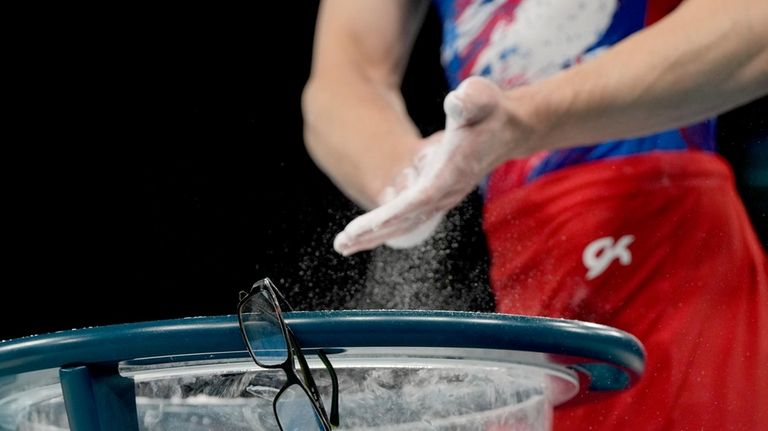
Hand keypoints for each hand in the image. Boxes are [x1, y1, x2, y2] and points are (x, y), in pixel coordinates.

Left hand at [334, 77, 530, 255]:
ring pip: (404, 224)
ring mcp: (440, 197)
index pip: (417, 200)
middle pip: (406, 220)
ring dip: (373, 235)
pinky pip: (406, 218)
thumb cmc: (489, 111)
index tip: (365, 227)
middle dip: (373, 233)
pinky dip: (384, 227)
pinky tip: (362, 234)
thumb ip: (471, 100)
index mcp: (450, 174)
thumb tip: (458, 100)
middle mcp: (445, 192)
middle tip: (341, 245)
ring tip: (342, 245)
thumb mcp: (480, 98)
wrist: (507, 128)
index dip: (391, 215)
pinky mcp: (435, 195)